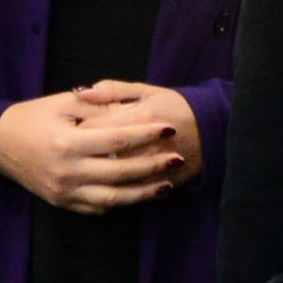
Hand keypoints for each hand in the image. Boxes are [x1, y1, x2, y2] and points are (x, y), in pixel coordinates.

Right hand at [0, 89, 182, 212]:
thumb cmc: (31, 117)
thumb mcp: (61, 103)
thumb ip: (96, 106)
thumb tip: (131, 108)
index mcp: (67, 142)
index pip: (116, 139)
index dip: (145, 134)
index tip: (169, 128)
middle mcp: (67, 171)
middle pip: (120, 173)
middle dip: (153, 166)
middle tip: (177, 158)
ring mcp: (64, 191)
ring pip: (113, 199)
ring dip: (143, 193)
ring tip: (166, 185)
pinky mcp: (61, 203)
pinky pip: (96, 208)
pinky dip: (120, 203)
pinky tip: (138, 194)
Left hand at [73, 81, 201, 186]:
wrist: (214, 129)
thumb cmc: (175, 106)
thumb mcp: (147, 91)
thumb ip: (112, 90)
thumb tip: (81, 92)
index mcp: (140, 117)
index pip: (96, 127)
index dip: (77, 130)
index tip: (68, 130)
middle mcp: (147, 145)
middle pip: (102, 154)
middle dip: (83, 154)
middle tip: (72, 152)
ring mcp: (155, 167)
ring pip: (116, 177)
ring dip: (98, 174)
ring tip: (85, 167)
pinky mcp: (164, 183)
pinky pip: (134, 192)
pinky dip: (117, 189)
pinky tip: (105, 184)